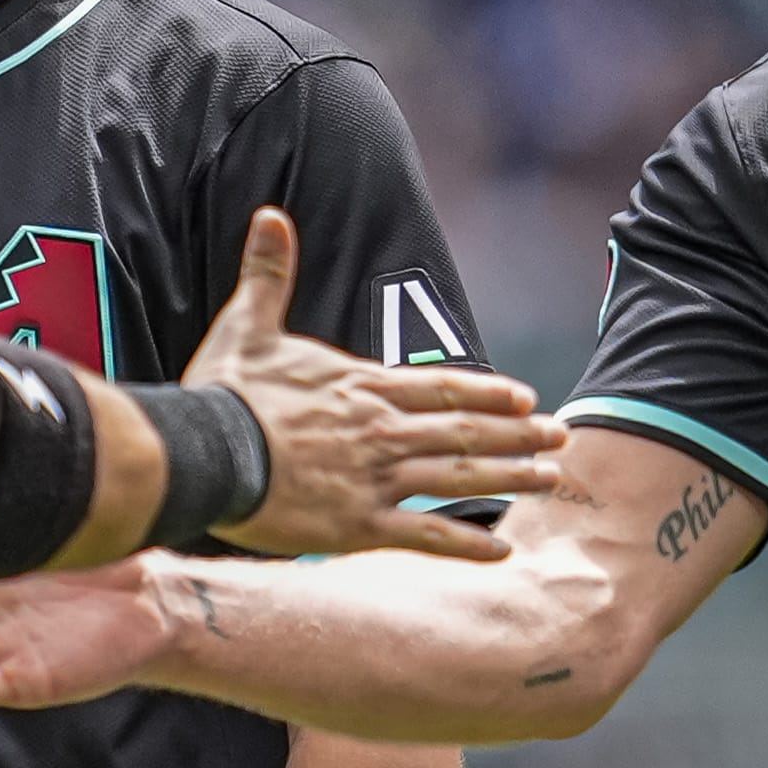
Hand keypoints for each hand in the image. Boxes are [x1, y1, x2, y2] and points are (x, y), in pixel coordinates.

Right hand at [189, 210, 560, 560]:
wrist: (206, 452)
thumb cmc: (224, 393)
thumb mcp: (248, 323)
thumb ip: (268, 273)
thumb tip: (271, 214)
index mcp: (363, 387)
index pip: (442, 388)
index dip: (488, 393)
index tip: (527, 398)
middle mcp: (383, 431)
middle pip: (465, 432)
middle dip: (519, 434)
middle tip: (562, 436)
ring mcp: (376, 480)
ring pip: (459, 479)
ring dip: (510, 478)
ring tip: (551, 481)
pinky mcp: (359, 525)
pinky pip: (426, 536)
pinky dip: (467, 545)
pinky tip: (501, 553)